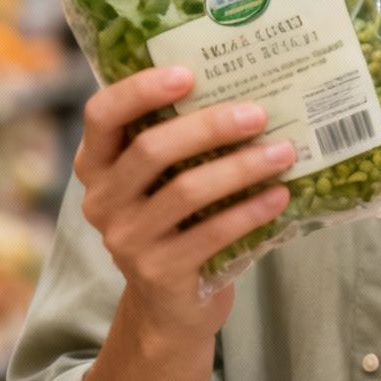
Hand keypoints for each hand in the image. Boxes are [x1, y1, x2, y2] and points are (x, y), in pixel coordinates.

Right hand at [73, 66, 293, 344]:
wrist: (170, 306)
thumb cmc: (175, 223)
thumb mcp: (161, 181)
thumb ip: (179, 141)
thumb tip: (248, 89)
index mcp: (96, 164)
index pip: (101, 115)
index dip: (140, 90)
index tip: (188, 74)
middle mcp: (101, 201)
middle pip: (152, 149)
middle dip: (210, 126)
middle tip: (258, 114)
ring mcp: (126, 240)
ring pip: (186, 190)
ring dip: (242, 167)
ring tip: (284, 152)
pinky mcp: (159, 273)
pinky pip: (211, 233)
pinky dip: (250, 210)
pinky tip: (279, 195)